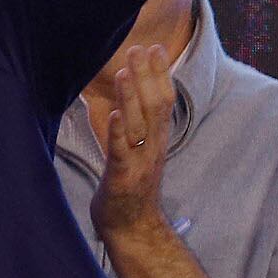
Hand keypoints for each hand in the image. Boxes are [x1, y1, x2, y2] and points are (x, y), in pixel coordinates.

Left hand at [86, 44, 176, 233]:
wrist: (133, 230)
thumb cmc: (131, 188)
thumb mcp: (138, 152)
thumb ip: (137, 126)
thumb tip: (127, 100)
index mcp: (157, 140)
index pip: (164, 101)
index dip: (161, 74)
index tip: (156, 47)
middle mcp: (152, 147)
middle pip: (155, 106)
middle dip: (147, 76)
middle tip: (140, 48)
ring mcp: (139, 162)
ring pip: (138, 125)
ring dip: (131, 96)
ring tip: (124, 71)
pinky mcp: (122, 178)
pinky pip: (121, 151)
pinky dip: (118, 131)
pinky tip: (113, 113)